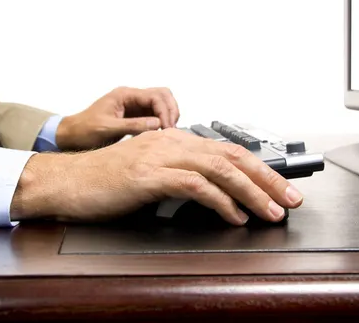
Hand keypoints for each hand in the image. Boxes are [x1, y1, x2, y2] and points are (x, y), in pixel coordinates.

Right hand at [11, 128, 303, 224]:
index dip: (260, 169)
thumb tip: (216, 195)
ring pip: (219, 169)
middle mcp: (173, 143)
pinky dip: (219, 201)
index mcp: (176, 141)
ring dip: (251, 192)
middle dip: (267, 179)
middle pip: (232, 156)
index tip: (281, 188)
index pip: (228, 151)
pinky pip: (194, 185)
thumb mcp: (151, 174)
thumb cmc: (107, 181)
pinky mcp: (149, 175)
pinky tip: (233, 216)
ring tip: (271, 212)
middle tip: (290, 199)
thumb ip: (181, 177)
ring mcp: (161, 157)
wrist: (68, 181)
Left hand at [55, 86, 179, 149]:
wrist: (72, 135)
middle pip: (162, 95)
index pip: (155, 96)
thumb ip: (133, 125)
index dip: (165, 111)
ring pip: (161, 103)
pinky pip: (155, 114)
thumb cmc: (85, 130)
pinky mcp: (135, 115)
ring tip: (168, 133)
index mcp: (124, 95)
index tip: (167, 128)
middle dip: (171, 110)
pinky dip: (162, 122)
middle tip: (171, 129)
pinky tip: (161, 135)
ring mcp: (135, 105)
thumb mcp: (108, 129)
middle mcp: (132, 96)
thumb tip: (157, 124)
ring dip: (168, 115)